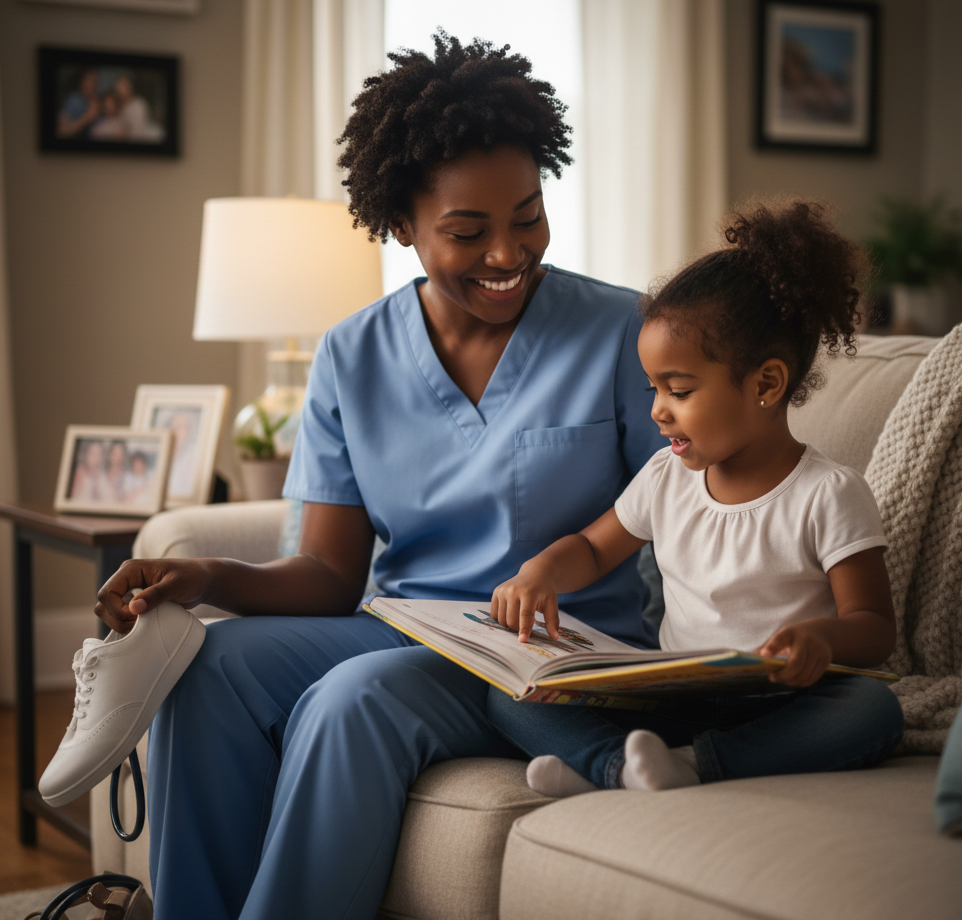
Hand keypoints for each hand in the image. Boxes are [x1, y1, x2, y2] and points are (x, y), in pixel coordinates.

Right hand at [95, 558, 214, 633]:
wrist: (203, 582)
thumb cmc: (192, 577)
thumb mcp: (176, 585)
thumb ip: (155, 595)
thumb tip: (133, 608)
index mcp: (131, 569)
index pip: (107, 593)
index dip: (117, 609)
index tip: (138, 616)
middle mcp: (125, 579)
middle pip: (103, 604)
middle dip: (117, 619)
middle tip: (140, 623)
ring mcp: (128, 591)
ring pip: (107, 612)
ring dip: (120, 623)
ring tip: (143, 625)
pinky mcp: (134, 602)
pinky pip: (119, 616)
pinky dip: (126, 624)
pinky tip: (141, 626)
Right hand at [491, 564, 558, 641]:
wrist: (535, 573)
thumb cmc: (544, 591)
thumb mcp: (552, 603)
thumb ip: (552, 621)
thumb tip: (555, 638)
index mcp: (529, 592)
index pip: (525, 615)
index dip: (524, 629)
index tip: (523, 641)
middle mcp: (512, 590)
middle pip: (512, 620)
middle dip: (519, 628)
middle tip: (527, 623)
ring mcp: (502, 590)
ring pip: (502, 620)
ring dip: (510, 624)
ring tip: (520, 616)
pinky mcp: (496, 592)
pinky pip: (494, 614)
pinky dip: (502, 619)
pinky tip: (511, 613)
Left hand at [757, 624, 832, 686]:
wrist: (821, 633)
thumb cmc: (793, 638)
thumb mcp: (780, 637)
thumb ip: (766, 647)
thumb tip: (749, 660)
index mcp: (790, 632)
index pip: (780, 639)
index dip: (772, 647)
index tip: (764, 655)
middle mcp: (806, 640)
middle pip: (796, 663)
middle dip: (783, 675)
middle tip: (773, 678)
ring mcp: (818, 650)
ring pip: (804, 674)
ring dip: (791, 681)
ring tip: (783, 680)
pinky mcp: (825, 661)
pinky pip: (812, 678)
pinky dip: (801, 683)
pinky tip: (794, 680)